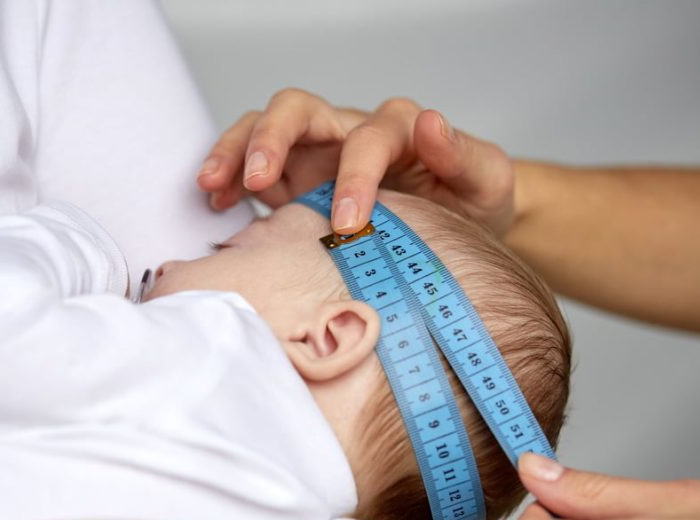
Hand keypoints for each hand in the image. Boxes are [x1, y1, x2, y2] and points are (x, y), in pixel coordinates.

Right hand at [197, 88, 514, 234]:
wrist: (456, 229)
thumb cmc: (470, 205)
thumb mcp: (486, 182)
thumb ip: (463, 154)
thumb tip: (431, 122)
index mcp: (397, 132)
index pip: (367, 137)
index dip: (354, 174)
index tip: (346, 220)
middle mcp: (349, 134)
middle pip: (299, 110)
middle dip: (273, 138)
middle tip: (258, 180)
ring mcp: (317, 155)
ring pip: (265, 129)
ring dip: (237, 150)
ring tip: (213, 185)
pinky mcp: (294, 180)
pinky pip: (251, 166)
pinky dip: (230, 177)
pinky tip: (218, 201)